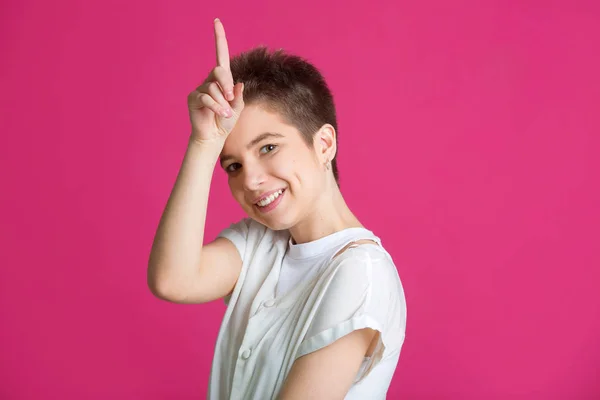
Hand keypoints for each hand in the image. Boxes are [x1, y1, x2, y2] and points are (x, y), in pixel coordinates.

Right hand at [187, 18, 243, 143]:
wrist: (213, 137)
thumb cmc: (226, 122)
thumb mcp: (237, 108)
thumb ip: (238, 96)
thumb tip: (238, 84)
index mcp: (222, 80)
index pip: (220, 55)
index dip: (219, 38)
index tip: (217, 21)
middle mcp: (210, 81)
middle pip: (219, 71)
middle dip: (227, 84)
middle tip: (231, 99)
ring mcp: (200, 89)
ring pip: (214, 88)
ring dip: (223, 103)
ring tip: (225, 114)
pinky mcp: (193, 98)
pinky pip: (206, 98)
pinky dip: (216, 107)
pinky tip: (221, 115)